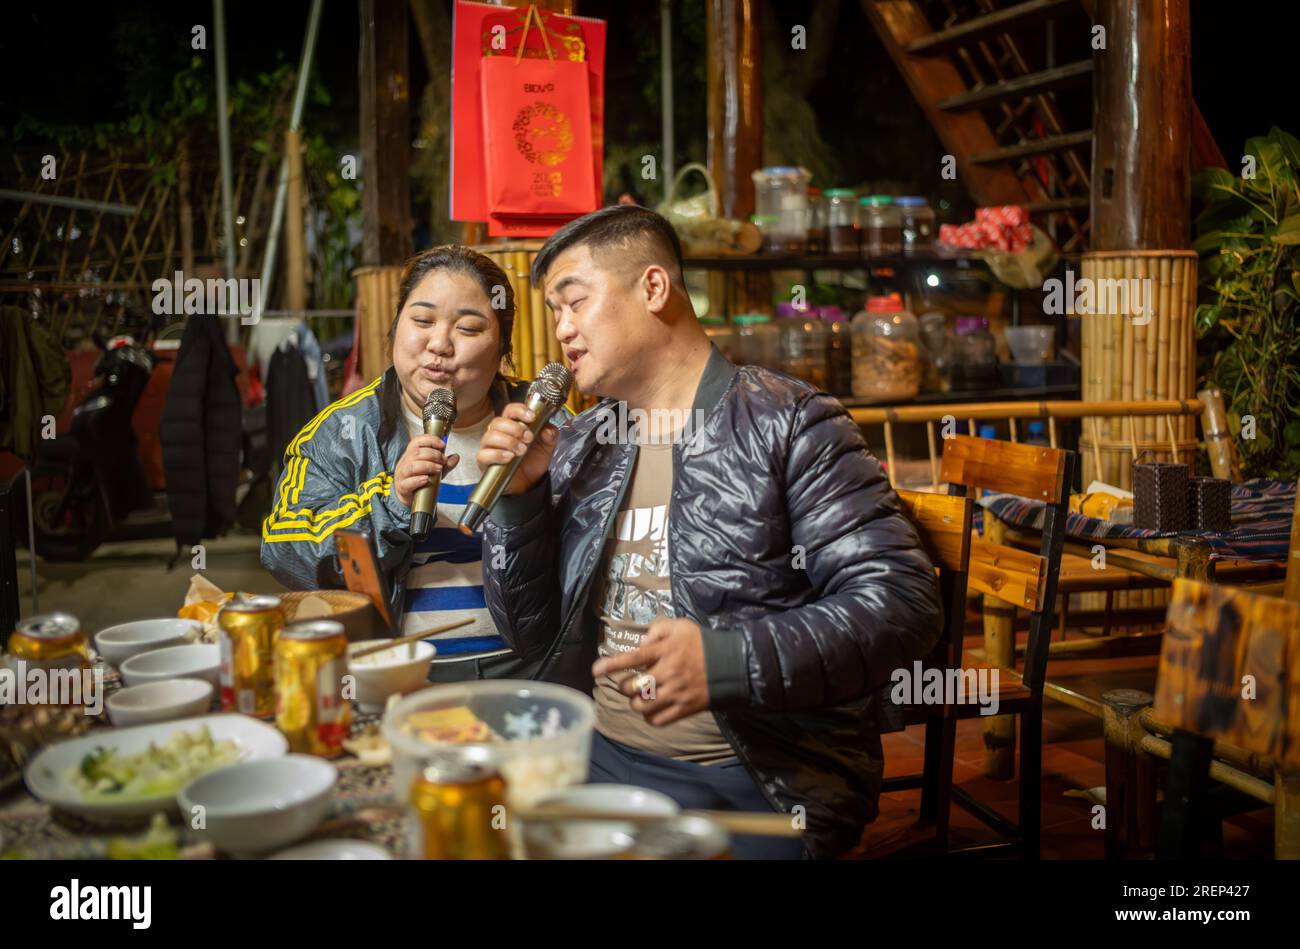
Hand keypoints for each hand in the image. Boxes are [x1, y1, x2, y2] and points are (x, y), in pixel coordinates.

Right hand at [393, 434, 458, 507]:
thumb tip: (456, 457)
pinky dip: (418, 480)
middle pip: (416, 452)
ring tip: (439, 469)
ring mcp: (402, 475)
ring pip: (412, 466)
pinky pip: (408, 482)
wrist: (409, 497)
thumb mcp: (435, 470)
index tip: (442, 444)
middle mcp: (405, 462)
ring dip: (428, 466)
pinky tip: (426, 479)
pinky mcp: (402, 487)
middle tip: (443, 461)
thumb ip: (445, 464)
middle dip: (434, 455)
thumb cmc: (420, 480)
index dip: (430, 440)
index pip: (417, 441)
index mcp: (411, 454)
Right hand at [476, 403, 557, 495]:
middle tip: (529, 438)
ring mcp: (489, 446)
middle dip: (515, 428)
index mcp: (513, 425)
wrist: (529, 483)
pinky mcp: (484, 461)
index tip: (531, 417)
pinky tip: (509, 458)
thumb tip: (548, 430)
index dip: (519, 410)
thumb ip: (549, 436)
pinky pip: (483, 454)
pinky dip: (497, 455)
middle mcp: (499, 433)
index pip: (510, 410)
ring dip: (508, 441)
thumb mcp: (546, 447)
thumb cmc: (533, 461)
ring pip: (490, 436)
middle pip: (499, 422)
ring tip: (521, 450)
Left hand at [591, 618, 709, 726]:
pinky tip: (651, 709)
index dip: (611, 664)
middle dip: (625, 686)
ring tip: (640, 696)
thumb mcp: (680, 626)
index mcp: (664, 651)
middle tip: (630, 682)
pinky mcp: (684, 709)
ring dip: (635, 702)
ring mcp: (676, 693)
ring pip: (641, 706)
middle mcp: (667, 673)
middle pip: (632, 687)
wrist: (730, 664)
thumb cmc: (701, 643)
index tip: (595, 670)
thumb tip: (640, 645)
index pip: (632, 658)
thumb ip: (657, 630)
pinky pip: (657, 720)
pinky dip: (649, 717)